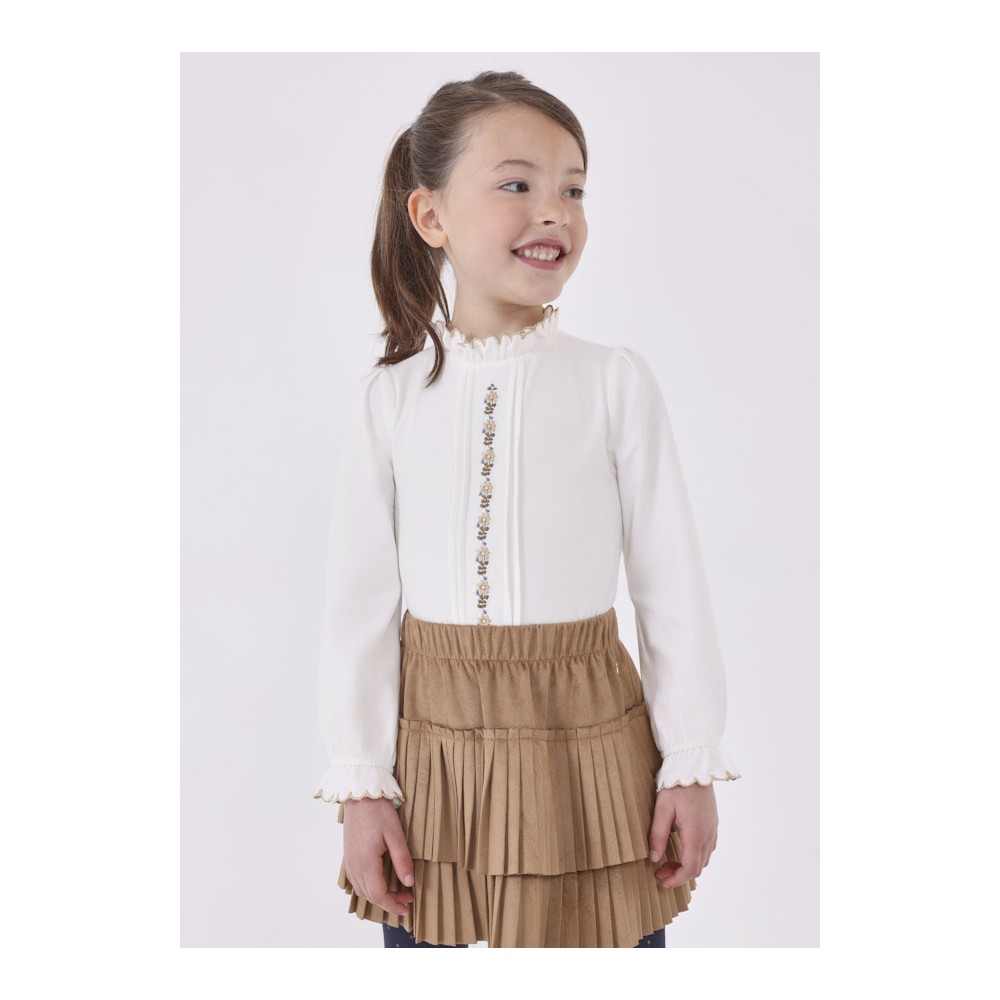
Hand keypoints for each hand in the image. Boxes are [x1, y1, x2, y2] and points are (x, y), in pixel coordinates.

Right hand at [342, 797, 414, 916]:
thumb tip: (409, 883)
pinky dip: (368, 887)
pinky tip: (379, 881)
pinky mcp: (348, 855)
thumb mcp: (395, 835)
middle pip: (370, 896)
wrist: (359, 795)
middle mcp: (355, 866)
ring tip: (396, 891)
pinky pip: (356, 880)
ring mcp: (349, 861)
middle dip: (389, 902)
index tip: (407, 907)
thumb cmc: (378, 812)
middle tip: (408, 897)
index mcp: (366, 863)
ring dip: (378, 895)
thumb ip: (402, 860)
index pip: (379, 895)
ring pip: (362, 890)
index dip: (394, 905)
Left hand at [647, 782, 717, 889]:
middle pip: (698, 867)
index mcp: (695, 834)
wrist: (694, 766)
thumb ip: (657, 835)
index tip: (661, 880)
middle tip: (660, 871)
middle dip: (679, 874)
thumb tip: (654, 859)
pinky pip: (709, 847)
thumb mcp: (662, 809)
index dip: (676, 879)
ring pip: (704, 858)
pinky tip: (683, 849)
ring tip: (669, 861)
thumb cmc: (676, 786)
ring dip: (688, 866)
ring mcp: (713, 829)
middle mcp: (708, 835)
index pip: (689, 868)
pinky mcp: (713, 823)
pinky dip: (696, 855)